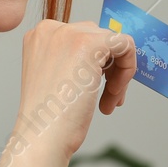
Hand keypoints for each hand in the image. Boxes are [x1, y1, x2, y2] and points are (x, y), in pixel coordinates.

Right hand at [13, 19, 134, 162]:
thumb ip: (75, 61)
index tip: (97, 89)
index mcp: (40, 37)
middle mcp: (51, 30)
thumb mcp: (58, 79)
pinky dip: (127, 70)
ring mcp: (69, 34)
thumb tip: (111, 55)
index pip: (81, 36)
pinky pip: (125, 45)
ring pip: (114, 42)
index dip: (96, 63)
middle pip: (98, 36)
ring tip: (108, 102)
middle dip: (109, 68)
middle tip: (107, 98)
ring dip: (118, 74)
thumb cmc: (50, 119)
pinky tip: (114, 95)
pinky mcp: (90, 43)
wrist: (43, 136)